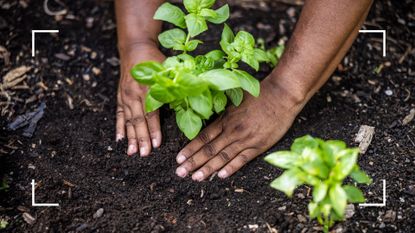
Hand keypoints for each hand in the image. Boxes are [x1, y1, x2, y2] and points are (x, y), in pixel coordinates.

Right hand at [116, 43, 164, 155]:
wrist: (135, 48)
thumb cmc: (155, 60)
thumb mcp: (168, 70)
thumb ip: (175, 86)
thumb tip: (190, 101)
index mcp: (148, 88)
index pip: (151, 114)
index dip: (154, 130)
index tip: (157, 144)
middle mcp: (134, 94)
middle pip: (138, 121)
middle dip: (141, 139)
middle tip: (144, 154)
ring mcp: (125, 96)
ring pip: (128, 120)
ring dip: (130, 137)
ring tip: (132, 152)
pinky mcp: (120, 96)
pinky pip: (119, 115)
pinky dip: (119, 127)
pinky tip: (119, 140)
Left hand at [175, 77, 305, 180]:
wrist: (281, 96)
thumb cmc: (259, 95)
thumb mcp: (235, 100)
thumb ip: (223, 112)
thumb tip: (209, 116)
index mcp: (225, 119)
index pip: (203, 137)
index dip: (190, 149)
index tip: (179, 159)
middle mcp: (232, 131)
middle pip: (208, 150)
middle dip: (193, 162)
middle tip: (180, 173)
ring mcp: (245, 139)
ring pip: (222, 157)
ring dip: (208, 168)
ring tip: (195, 178)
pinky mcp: (258, 146)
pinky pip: (242, 160)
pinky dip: (231, 168)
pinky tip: (221, 176)